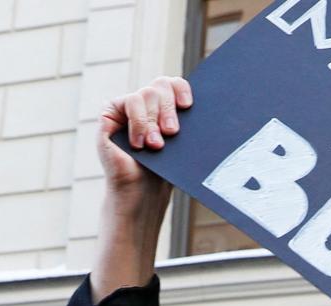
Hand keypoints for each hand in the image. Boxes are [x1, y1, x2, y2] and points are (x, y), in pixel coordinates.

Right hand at [92, 77, 191, 301]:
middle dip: (168, 109)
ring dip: (153, 120)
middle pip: (160, 85)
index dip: (181, 88)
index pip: (173, 83)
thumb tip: (220, 109)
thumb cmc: (165, 173)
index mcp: (163, 107)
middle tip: (173, 133)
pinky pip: (126, 102)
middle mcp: (145, 105)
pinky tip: (139, 144)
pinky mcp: (109, 118)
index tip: (188, 106)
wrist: (143, 196)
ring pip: (144, 94)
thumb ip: (189, 123)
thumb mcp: (183, 144)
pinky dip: (137, 122)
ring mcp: (125, 110)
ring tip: (156, 146)